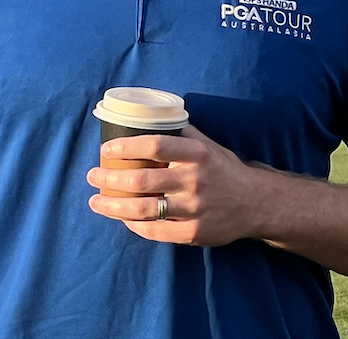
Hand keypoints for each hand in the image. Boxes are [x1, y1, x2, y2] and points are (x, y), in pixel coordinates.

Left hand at [86, 125, 260, 245]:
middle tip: (92, 176)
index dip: (126, 147)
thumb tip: (148, 115)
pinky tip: (123, 219)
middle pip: (143, 181)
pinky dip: (135, 225)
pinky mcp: (194, 233)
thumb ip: (180, 132)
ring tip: (96, 201)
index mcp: (196, 153)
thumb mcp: (206, 143)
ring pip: (144, 210)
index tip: (106, 149)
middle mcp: (195, 180)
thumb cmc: (223, 168)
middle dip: (110, 179)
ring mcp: (194, 209)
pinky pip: (156, 231)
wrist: (255, 203)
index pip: (154, 146)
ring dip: (114, 206)